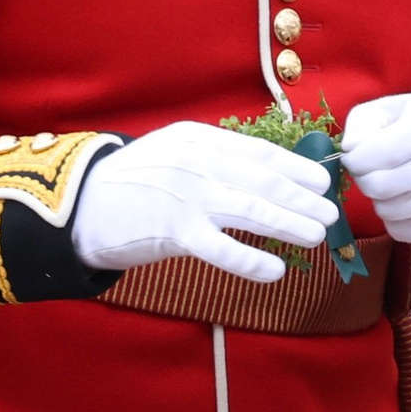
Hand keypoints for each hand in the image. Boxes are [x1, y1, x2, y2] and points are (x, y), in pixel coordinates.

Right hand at [73, 120, 334, 283]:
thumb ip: (214, 158)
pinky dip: (252, 260)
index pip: (259, 153)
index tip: (322, 181)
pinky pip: (222, 249)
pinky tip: (277, 271)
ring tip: (317, 234)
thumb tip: (267, 174)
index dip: (295, 168)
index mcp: (199, 140)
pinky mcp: (174, 231)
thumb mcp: (175, 153)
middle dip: (302, 197)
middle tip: (330, 212)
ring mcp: (187, 197)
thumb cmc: (134, 183)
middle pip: (263, 180)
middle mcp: (197, 163)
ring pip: (252, 209)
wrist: (80, 205)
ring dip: (289, 223)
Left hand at [338, 94, 410, 246]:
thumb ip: (363, 123)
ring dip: (381, 201)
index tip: (359, 157)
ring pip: (388, 212)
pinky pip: (403, 231)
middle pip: (377, 187)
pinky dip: (396, 220)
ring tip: (393, 186)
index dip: (354, 160)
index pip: (370, 155)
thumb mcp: (395, 110)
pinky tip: (406, 203)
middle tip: (373, 173)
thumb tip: (350, 151)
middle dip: (365, 181)